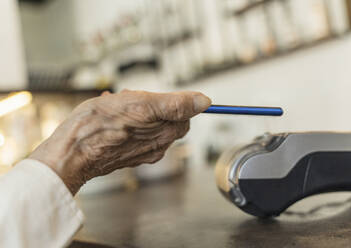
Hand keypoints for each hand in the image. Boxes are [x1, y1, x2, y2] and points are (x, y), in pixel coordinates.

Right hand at [29, 90, 210, 194]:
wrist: (72, 150)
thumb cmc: (102, 126)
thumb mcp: (142, 105)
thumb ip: (176, 103)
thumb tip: (204, 101)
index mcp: (165, 134)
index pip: (185, 114)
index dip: (171, 101)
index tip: (152, 96)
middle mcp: (156, 145)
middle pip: (165, 116)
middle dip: (149, 102)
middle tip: (130, 99)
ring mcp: (139, 150)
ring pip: (146, 121)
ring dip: (133, 108)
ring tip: (115, 105)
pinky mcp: (124, 152)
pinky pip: (131, 130)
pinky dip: (123, 118)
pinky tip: (108, 114)